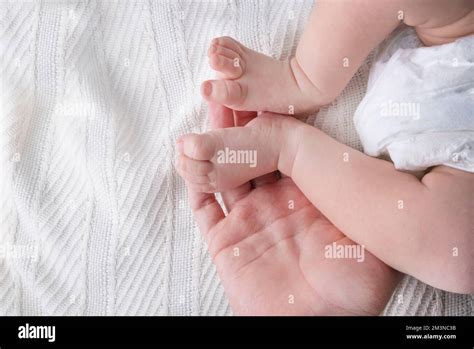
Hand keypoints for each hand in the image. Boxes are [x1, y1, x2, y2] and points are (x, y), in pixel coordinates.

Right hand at [180, 104, 399, 314]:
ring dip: (212, 141)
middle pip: (249, 152)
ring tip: (206, 108)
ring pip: (222, 171)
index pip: (282, 147)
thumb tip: (342, 143)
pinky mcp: (224, 241)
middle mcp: (273, 201)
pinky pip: (203, 206)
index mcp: (305, 194)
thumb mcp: (362, 223)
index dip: (270, 119)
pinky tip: (186, 155)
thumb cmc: (354, 282)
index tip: (262, 90)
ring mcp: (247, 219)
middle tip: (227, 89)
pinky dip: (193, 180)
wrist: (322, 324)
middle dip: (237, 121)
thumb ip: (349, 186)